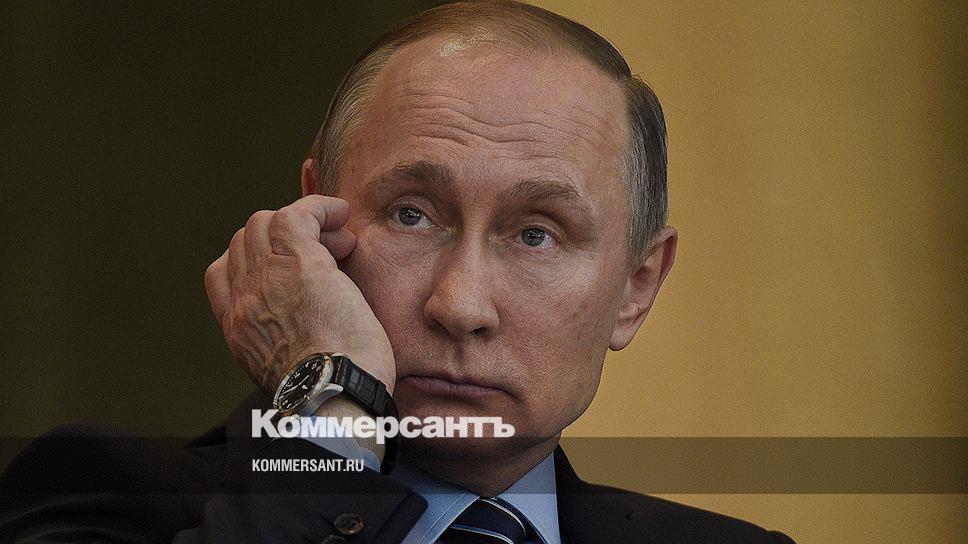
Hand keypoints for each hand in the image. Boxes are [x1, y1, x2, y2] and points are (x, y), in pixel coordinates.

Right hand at [204, 195, 394, 395]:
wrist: (335, 398)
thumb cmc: (332, 394)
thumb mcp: (291, 370)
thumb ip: (284, 343)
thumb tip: (305, 331)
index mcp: (238, 329)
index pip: (223, 275)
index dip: (255, 260)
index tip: (289, 269)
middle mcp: (243, 301)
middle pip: (244, 242)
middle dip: (282, 239)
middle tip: (325, 252)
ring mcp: (265, 279)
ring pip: (265, 223)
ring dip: (303, 223)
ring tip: (338, 241)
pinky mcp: (297, 262)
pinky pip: (297, 214)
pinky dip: (320, 208)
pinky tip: (341, 215)